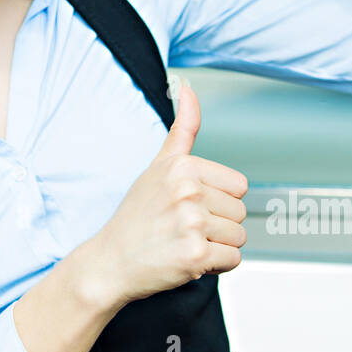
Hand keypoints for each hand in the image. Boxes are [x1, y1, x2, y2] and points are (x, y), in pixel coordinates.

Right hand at [83, 79, 246, 306]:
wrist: (110, 261)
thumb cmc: (137, 215)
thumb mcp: (158, 165)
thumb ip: (183, 128)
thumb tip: (188, 86)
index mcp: (183, 166)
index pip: (238, 186)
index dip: (217, 200)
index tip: (188, 206)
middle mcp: (188, 191)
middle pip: (241, 212)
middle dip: (218, 224)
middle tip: (183, 228)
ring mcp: (192, 223)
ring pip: (239, 236)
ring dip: (218, 245)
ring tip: (184, 242)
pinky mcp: (195, 255)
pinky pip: (233, 259)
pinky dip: (216, 265)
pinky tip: (187, 258)